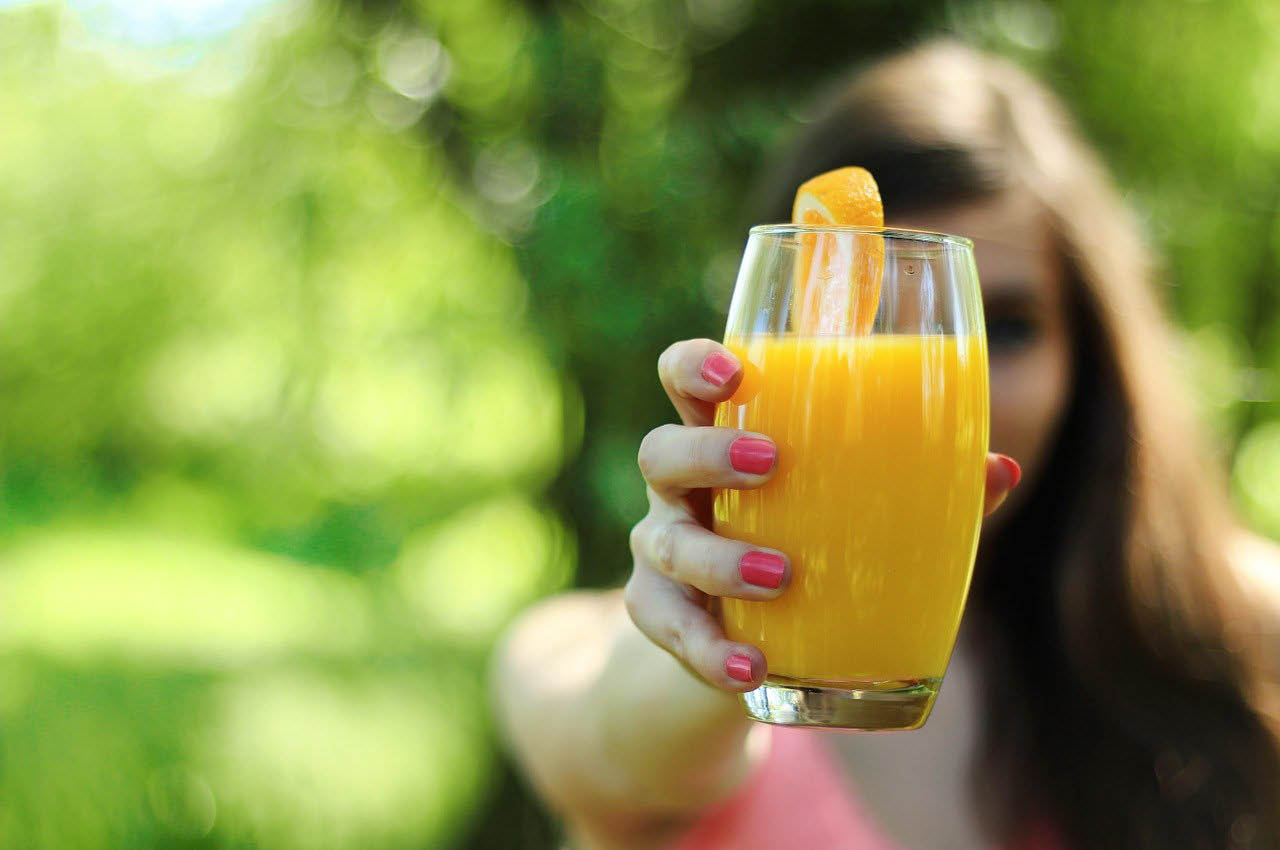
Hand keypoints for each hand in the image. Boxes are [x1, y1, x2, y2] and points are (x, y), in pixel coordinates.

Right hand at [627, 338, 1020, 692]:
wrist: (755, 642)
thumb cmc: (811, 546)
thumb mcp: (854, 514)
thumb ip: (921, 489)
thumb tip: (1001, 470)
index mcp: (725, 440)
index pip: (686, 381)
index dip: (695, 366)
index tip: (734, 371)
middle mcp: (683, 490)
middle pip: (662, 451)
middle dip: (706, 451)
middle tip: (769, 462)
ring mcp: (663, 551)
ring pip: (666, 544)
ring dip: (720, 559)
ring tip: (778, 576)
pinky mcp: (659, 614)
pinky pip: (670, 628)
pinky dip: (709, 650)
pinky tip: (750, 666)